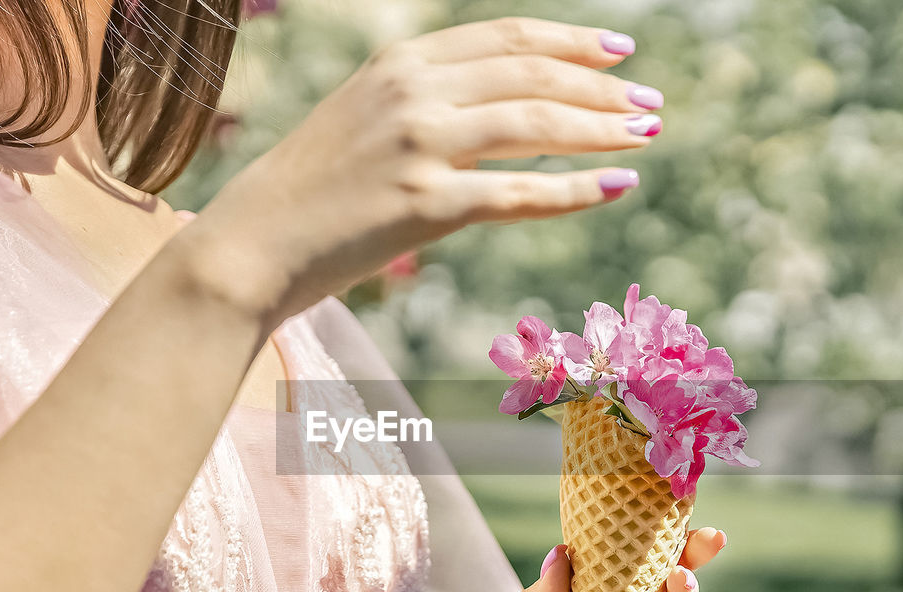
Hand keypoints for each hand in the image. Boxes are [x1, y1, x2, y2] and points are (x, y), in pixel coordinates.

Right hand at [183, 17, 662, 321]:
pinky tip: (616, 187)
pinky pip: (520, 192)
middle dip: (603, 86)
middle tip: (650, 104)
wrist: (252, 243)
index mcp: (400, 63)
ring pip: (537, 125)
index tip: (620, 52)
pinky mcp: (423, 206)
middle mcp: (413, 92)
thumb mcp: (364, 119)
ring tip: (646, 137)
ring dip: (602, 128)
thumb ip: (426, 102)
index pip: (507, 37)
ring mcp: (419, 146)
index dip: (572, 42)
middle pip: (533, 75)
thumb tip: (500, 110)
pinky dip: (576, 189)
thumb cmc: (308, 191)